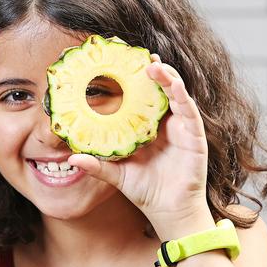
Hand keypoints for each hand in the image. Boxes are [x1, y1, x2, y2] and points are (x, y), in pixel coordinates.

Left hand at [67, 54, 209, 224]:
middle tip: (138, 54)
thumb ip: (97, 165)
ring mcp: (181, 127)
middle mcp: (166, 124)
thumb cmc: (145, 191)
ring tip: (152, 64)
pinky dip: (181, 95)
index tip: (121, 62)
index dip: (134, 79)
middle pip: (159, 89)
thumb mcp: (117, 175)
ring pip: (176, 93)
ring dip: (166, 76)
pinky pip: (189, 111)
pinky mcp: (194, 136)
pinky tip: (173, 83)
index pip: (141, 97)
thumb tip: (72, 158)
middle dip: (151, 70)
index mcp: (148, 128)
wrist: (168, 212)